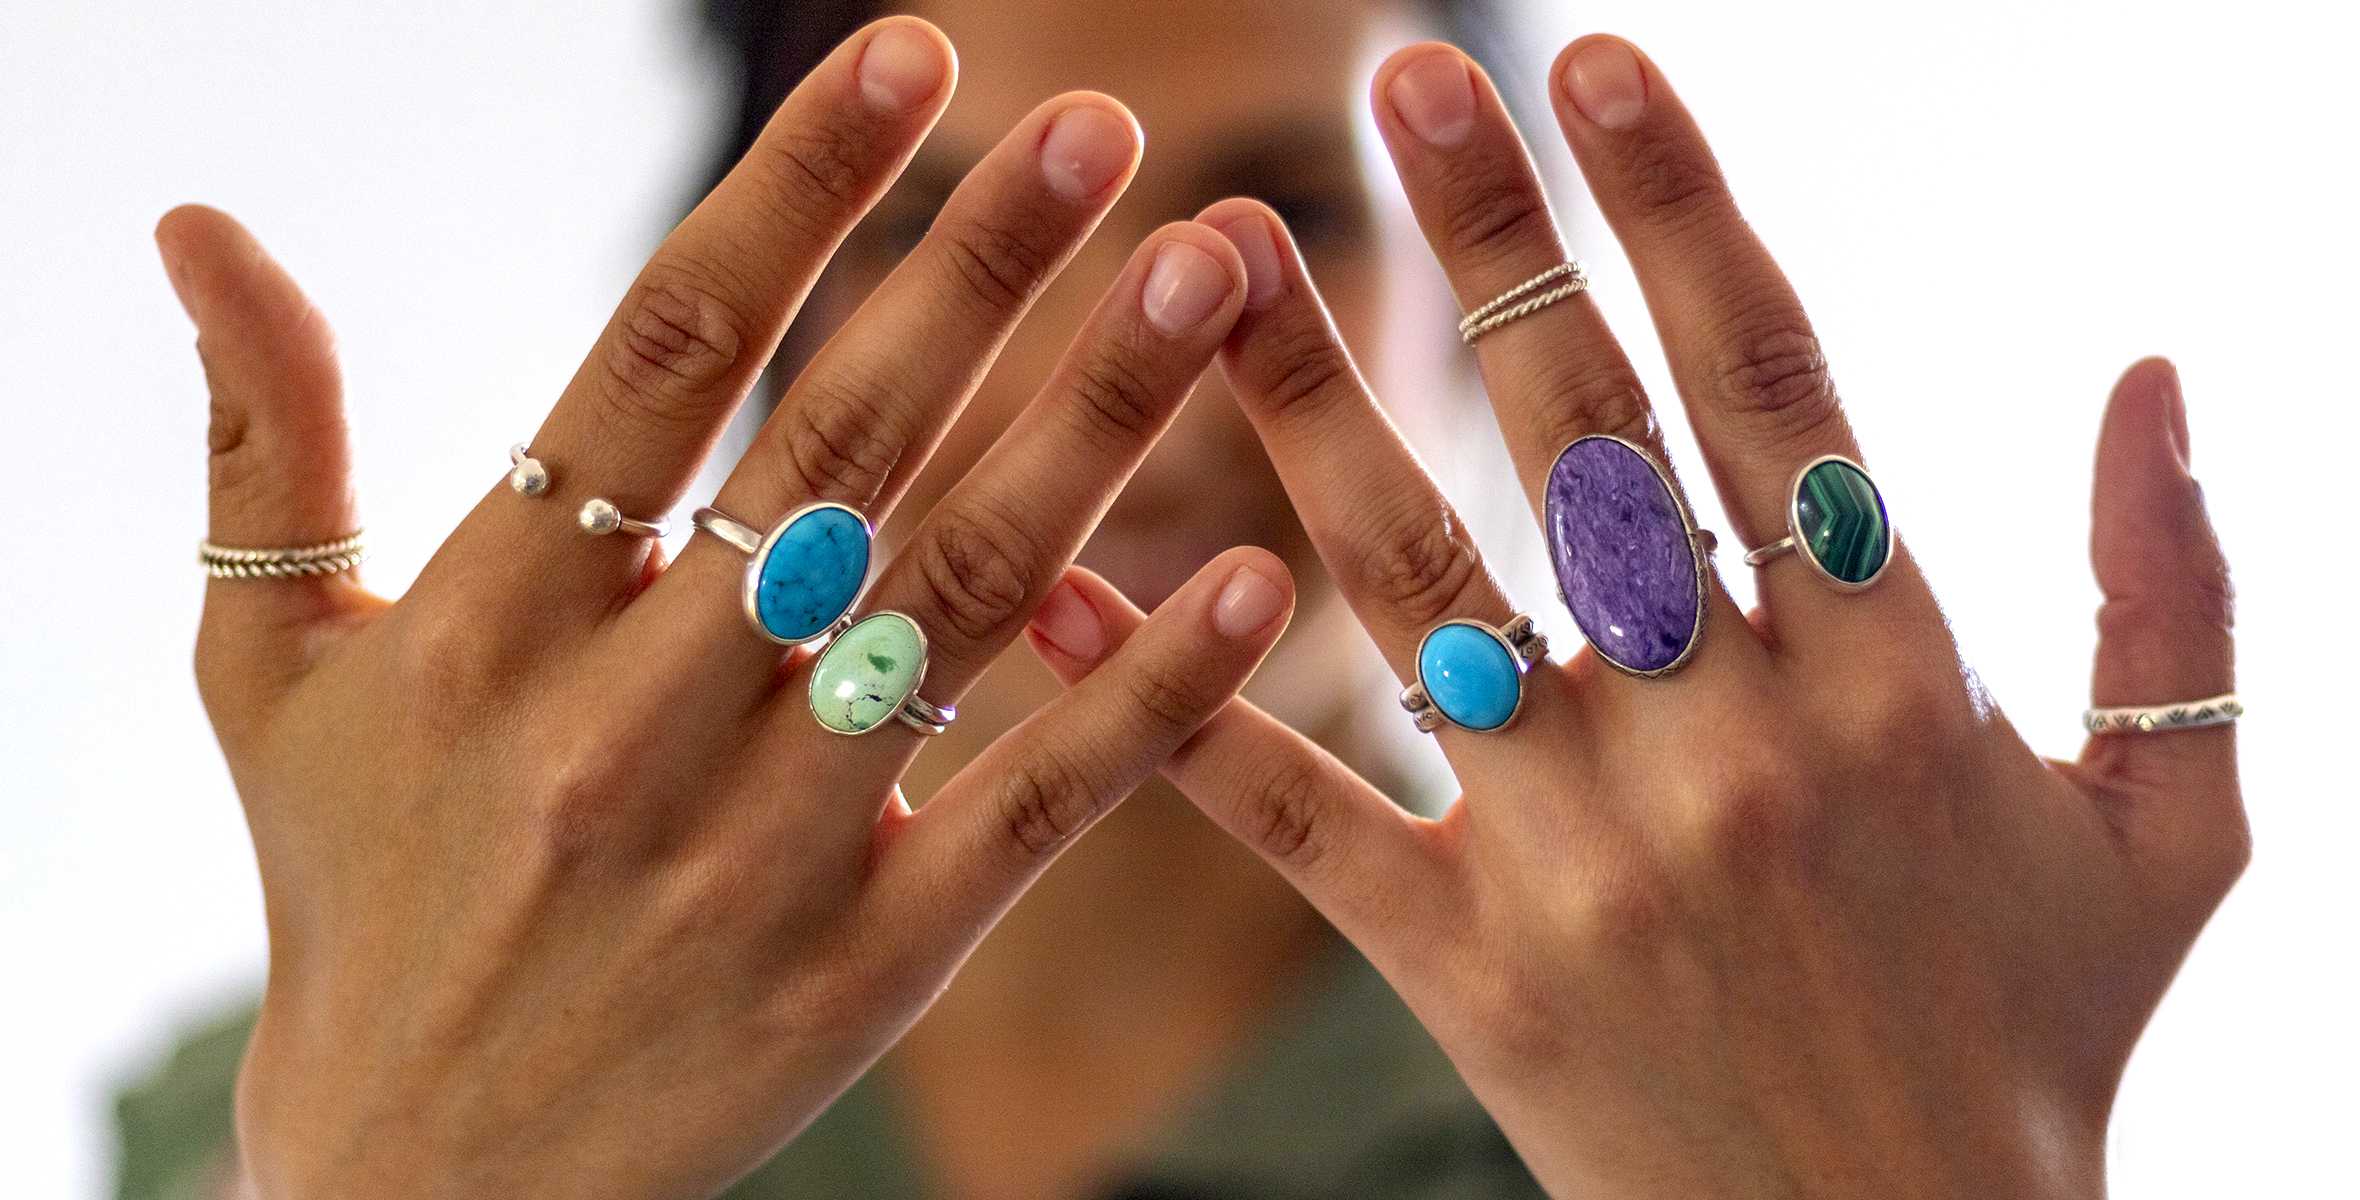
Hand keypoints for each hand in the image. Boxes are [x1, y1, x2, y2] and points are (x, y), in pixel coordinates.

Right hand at [160, 18, 1287, 1199]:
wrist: (417, 1185)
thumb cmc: (352, 895)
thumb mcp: (270, 670)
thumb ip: (262, 441)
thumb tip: (197, 223)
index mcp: (492, 620)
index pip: (664, 354)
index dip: (799, 191)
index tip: (915, 55)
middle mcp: (635, 719)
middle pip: (843, 450)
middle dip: (985, 271)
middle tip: (1113, 131)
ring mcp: (766, 846)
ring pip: (962, 597)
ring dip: (1098, 424)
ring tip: (1211, 279)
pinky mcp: (873, 964)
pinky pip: (1034, 810)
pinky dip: (1150, 696)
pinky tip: (1250, 577)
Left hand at [1041, 36, 2242, 1198]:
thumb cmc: (2038, 1042)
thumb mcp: (2175, 828)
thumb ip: (2178, 595)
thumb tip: (2163, 369)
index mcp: (1898, 681)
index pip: (1774, 387)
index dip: (1684, 207)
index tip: (1603, 66)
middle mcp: (1729, 742)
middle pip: (1584, 444)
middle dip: (1495, 238)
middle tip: (1400, 76)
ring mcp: (1583, 856)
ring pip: (1422, 593)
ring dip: (1310, 408)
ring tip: (1209, 259)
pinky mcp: (1466, 967)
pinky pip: (1306, 818)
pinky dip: (1181, 711)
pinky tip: (1078, 592)